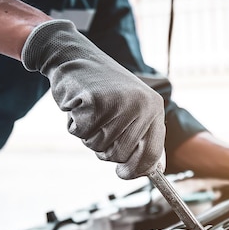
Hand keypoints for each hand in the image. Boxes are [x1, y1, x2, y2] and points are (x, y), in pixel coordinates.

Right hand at [22, 20, 165, 179]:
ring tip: (90, 110)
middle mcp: (141, 106)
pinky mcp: (95, 102)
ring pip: (98, 147)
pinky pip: (81, 134)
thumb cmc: (102, 88)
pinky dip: (74, 124)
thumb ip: (141, 136)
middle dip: (104, 148)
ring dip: (87, 135)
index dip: (136, 170)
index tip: (124, 173)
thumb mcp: (129, 108)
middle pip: (120, 156)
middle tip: (99, 124)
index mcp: (154, 108)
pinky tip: (78, 105)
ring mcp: (119, 104)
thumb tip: (154, 171)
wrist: (73, 56)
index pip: (151, 155)